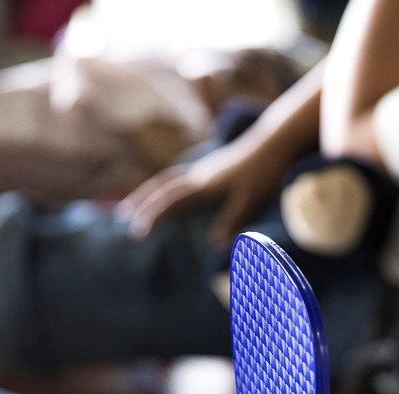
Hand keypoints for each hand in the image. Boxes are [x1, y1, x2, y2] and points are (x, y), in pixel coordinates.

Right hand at [118, 141, 283, 249]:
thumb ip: (231, 222)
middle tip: (123, 219)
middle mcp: (199, 175)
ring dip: (148, 192)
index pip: (171, 202)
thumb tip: (213, 247)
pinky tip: (166, 193)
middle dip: (142, 204)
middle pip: (162, 188)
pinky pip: (178, 178)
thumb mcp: (250, 201)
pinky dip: (165, 186)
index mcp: (204, 185)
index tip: (138, 234)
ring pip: (168, 180)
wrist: (275, 142)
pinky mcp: (211, 168)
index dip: (153, 217)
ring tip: (133, 204)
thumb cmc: (265, 173)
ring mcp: (204, 170)